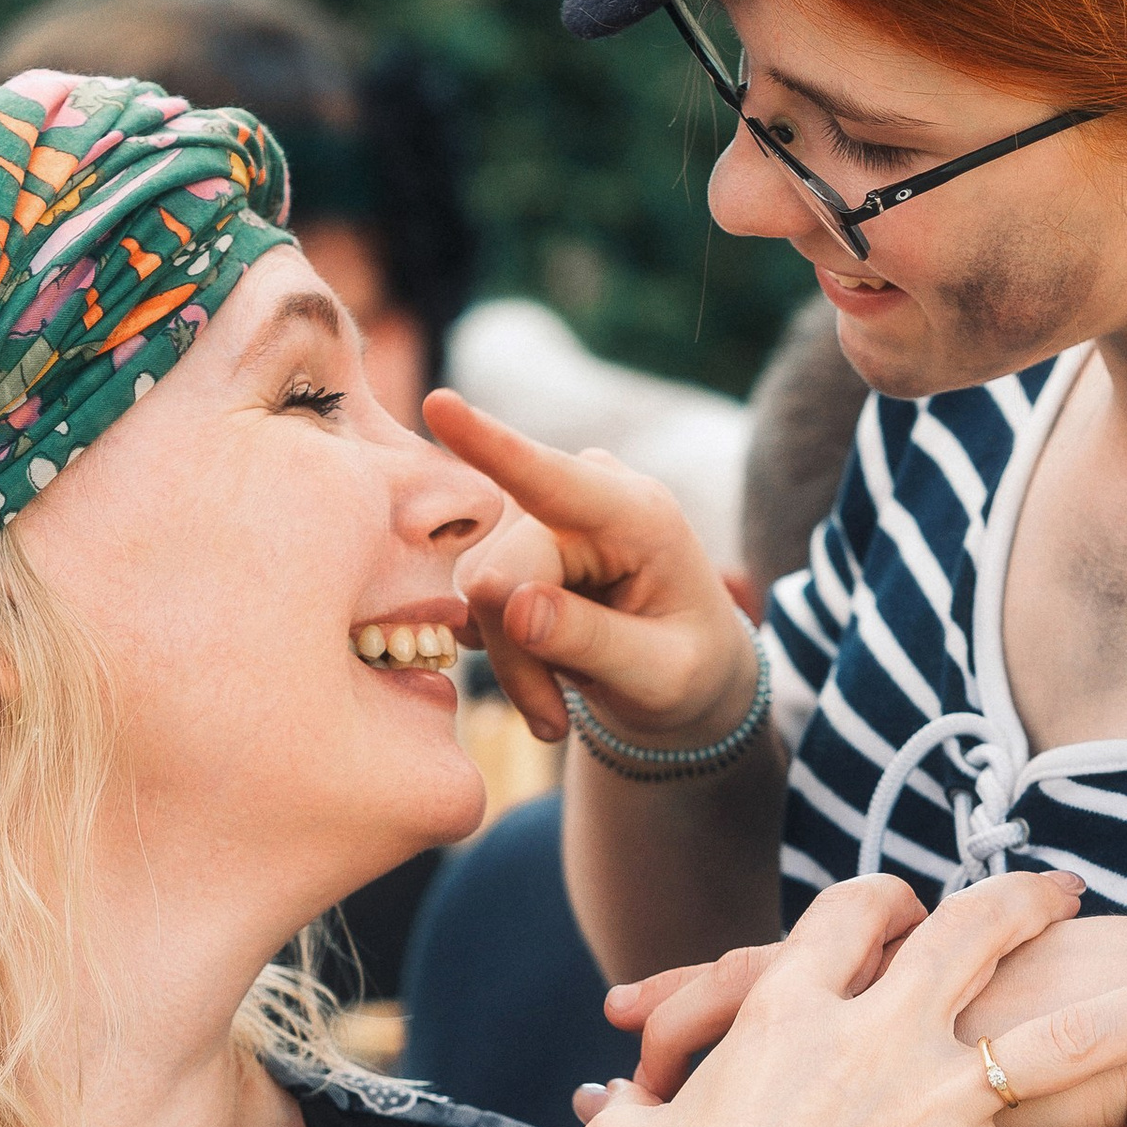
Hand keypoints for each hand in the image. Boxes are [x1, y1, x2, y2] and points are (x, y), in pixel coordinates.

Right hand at [427, 386, 757, 749]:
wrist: (685, 671)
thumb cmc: (687, 668)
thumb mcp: (662, 675)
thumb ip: (594, 641)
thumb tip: (513, 607)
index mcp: (638, 513)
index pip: (553, 478)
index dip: (492, 445)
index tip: (439, 404)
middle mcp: (585, 494)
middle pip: (501, 573)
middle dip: (518, 656)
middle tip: (554, 722)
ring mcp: (544, 512)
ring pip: (480, 592)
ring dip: (512, 663)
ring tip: (558, 703)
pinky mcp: (515, 537)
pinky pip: (476, 600)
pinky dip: (503, 652)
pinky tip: (544, 674)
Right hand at [597, 889, 1126, 1126]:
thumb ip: (633, 1110)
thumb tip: (606, 1102)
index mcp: (789, 1011)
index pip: (855, 916)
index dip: (888, 904)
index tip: (910, 905)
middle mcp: (873, 1038)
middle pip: (975, 935)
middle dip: (1029, 905)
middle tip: (1067, 892)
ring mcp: (929, 1109)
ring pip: (1071, 1036)